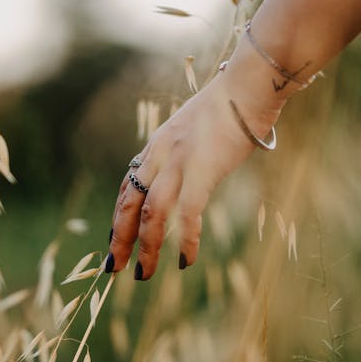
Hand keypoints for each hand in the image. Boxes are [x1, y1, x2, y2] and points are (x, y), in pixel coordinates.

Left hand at [106, 73, 279, 279]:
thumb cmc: (229, 107)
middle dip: (119, 239)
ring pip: (151, 215)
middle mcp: (159, 156)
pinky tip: (185, 260)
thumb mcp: (194, 129)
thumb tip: (192, 171)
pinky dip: (184, 240)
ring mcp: (178, 163)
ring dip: (145, 248)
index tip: (115, 240)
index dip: (119, 217)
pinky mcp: (202, 171)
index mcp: (157, 147)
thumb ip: (185, 152)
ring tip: (143, 273)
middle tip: (113, 268)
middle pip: (129, 204)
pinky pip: (187, 214)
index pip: (127, 187)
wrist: (247, 88)